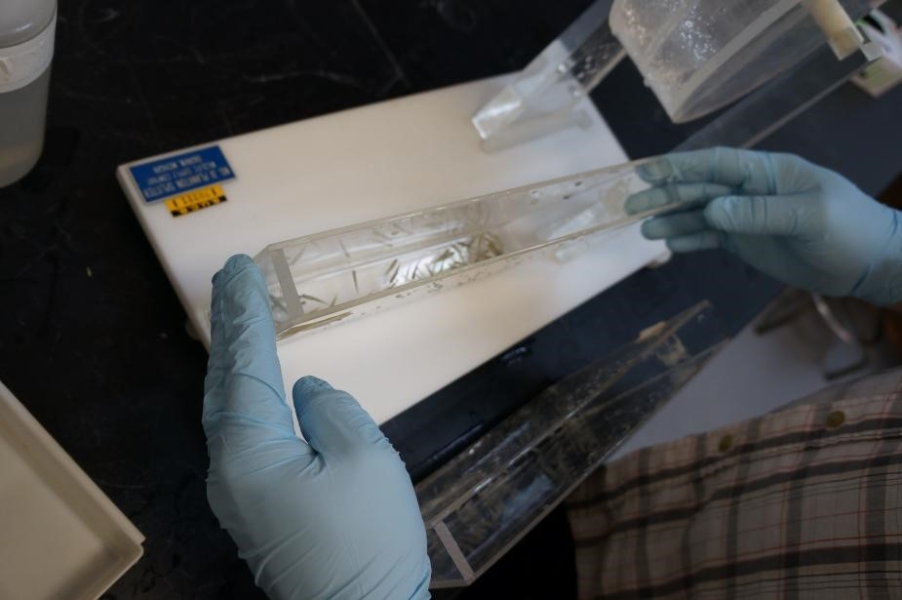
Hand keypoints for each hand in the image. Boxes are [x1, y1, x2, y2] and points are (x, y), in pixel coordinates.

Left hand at [203, 255, 430, 599]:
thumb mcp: (364, 459)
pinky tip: (254, 385)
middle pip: (224, 383)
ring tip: (240, 318)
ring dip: (236, 361)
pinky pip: (244, 436)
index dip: (244, 314)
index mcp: (249, 452)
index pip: (244, 365)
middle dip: (230, 329)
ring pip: (229, 409)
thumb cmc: (364, 539)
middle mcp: (229, 469)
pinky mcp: (256, 509)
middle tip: (232, 280)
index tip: (238, 270)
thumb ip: (331, 411)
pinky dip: (247, 396)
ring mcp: (238, 493)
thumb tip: (304, 393)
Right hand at [625, 147, 901, 305]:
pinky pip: (710, 238)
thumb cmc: (846, 229)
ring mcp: (746, 216)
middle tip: (630, 205)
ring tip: (642, 231)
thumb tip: (713, 210)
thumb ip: (760, 213)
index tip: (649, 170)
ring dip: (671, 220)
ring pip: (700, 215)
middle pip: (699, 189)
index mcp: (767, 173)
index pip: (717, 164)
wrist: (867, 263)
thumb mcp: (808, 217)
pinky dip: (689, 240)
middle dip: (665, 195)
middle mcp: (750, 190)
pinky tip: (669, 244)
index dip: (682, 166)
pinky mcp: (746, 242)